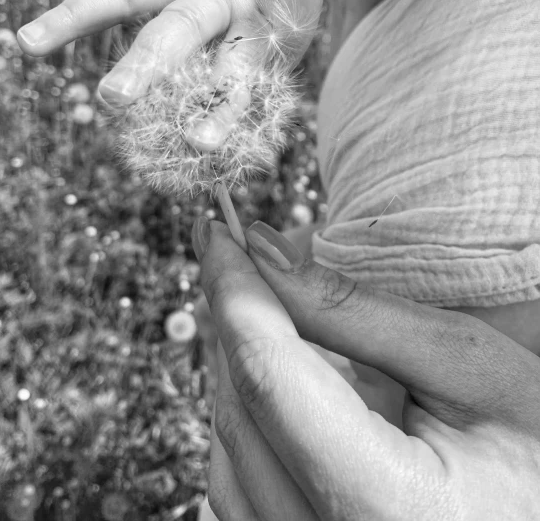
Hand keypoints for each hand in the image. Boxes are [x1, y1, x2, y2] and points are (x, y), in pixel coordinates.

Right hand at [16, 0, 322, 149]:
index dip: (221, 110)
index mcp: (255, 25)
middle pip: (180, 27)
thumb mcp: (279, 56)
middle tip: (115, 98)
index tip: (201, 144)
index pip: (237, 73)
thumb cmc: (280, 16)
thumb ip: (241, 98)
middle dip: (145, 63)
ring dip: (75, 16)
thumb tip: (202, 155)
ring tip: (28, 43)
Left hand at [194, 219, 539, 520]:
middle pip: (240, 411)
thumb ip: (357, 312)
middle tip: (249, 259)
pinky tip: (287, 388)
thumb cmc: (534, 450)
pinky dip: (252, 422)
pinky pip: (239, 489)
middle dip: (238, 320)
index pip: (271, 376)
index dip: (235, 291)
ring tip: (278, 320)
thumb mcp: (466, 364)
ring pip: (227, 452)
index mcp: (387, 507)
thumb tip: (266, 254)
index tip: (219, 233)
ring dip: (241, 370)